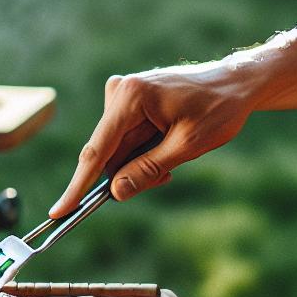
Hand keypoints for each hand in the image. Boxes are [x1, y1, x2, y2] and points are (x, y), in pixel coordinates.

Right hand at [49, 63, 257, 216]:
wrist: (237, 83)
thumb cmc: (219, 109)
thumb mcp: (187, 145)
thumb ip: (148, 169)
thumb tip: (116, 192)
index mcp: (131, 96)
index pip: (97, 150)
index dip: (78, 185)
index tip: (58, 212)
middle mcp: (120, 91)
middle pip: (109, 153)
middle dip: (131, 173)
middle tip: (167, 177)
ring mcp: (123, 95)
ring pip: (118, 150)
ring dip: (141, 163)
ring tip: (176, 155)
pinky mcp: (130, 101)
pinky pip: (126, 140)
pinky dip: (145, 152)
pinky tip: (169, 145)